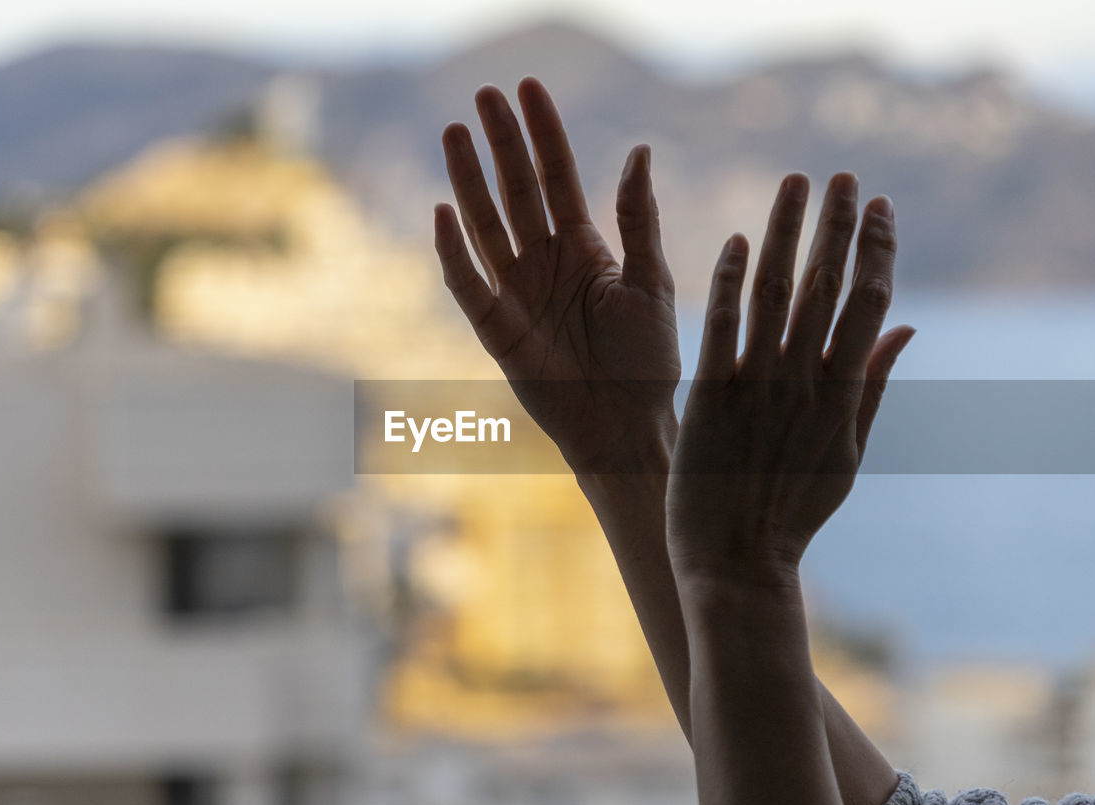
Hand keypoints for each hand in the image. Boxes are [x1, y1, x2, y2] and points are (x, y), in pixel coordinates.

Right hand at [433, 77, 679, 470]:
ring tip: (455, 132)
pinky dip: (453, 250)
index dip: (543, 133)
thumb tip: (640, 150)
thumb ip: (639, 220)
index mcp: (583, 247)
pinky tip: (443, 210)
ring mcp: (517, 292)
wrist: (629, 426)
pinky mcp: (497, 329)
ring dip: (469, 180)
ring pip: (487, 225)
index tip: (527, 88)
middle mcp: (544, 262)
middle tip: (484, 94)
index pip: (557, 176)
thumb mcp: (651, 283)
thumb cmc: (647, 362)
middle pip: (516, 191)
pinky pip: (468, 283)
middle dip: (501, 143)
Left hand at [667, 172, 914, 583]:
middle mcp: (806, 383)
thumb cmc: (792, 512)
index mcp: (844, 395)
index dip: (876, 250)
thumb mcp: (849, 454)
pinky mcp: (712, 397)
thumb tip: (907, 327)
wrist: (736, 561)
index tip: (880, 206)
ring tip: (797, 183)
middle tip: (844, 175)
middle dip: (839, 226)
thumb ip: (876, 387)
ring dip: (789, 233)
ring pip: (778, 294)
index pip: (868, 304)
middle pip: (828, 287)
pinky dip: (732, 282)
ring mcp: (759, 387)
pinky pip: (724, 329)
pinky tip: (738, 240)